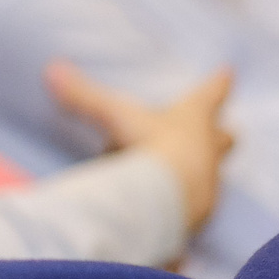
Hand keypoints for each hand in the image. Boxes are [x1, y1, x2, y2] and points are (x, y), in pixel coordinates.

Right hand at [47, 61, 233, 233]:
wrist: (172, 197)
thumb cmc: (152, 146)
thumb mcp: (114, 116)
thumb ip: (84, 96)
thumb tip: (52, 70)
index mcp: (193, 117)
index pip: (210, 93)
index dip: (217, 83)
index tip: (227, 71)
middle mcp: (208, 147)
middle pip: (224, 137)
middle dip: (221, 134)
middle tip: (222, 131)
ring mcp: (209, 180)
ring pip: (211, 169)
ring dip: (201, 167)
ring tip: (183, 171)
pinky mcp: (201, 209)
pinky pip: (195, 200)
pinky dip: (186, 198)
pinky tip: (169, 203)